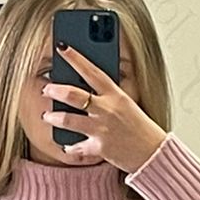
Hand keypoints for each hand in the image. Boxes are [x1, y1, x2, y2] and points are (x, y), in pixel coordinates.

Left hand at [44, 43, 165, 174]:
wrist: (153, 153)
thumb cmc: (140, 126)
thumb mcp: (127, 104)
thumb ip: (108, 94)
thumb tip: (85, 85)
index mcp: (116, 95)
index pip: (92, 71)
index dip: (75, 57)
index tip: (61, 46)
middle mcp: (107, 109)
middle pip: (73, 95)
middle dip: (55, 90)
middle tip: (47, 88)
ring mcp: (102, 129)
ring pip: (68, 119)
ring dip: (53, 117)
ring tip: (47, 115)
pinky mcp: (99, 148)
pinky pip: (77, 147)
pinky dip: (70, 147)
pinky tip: (67, 145)